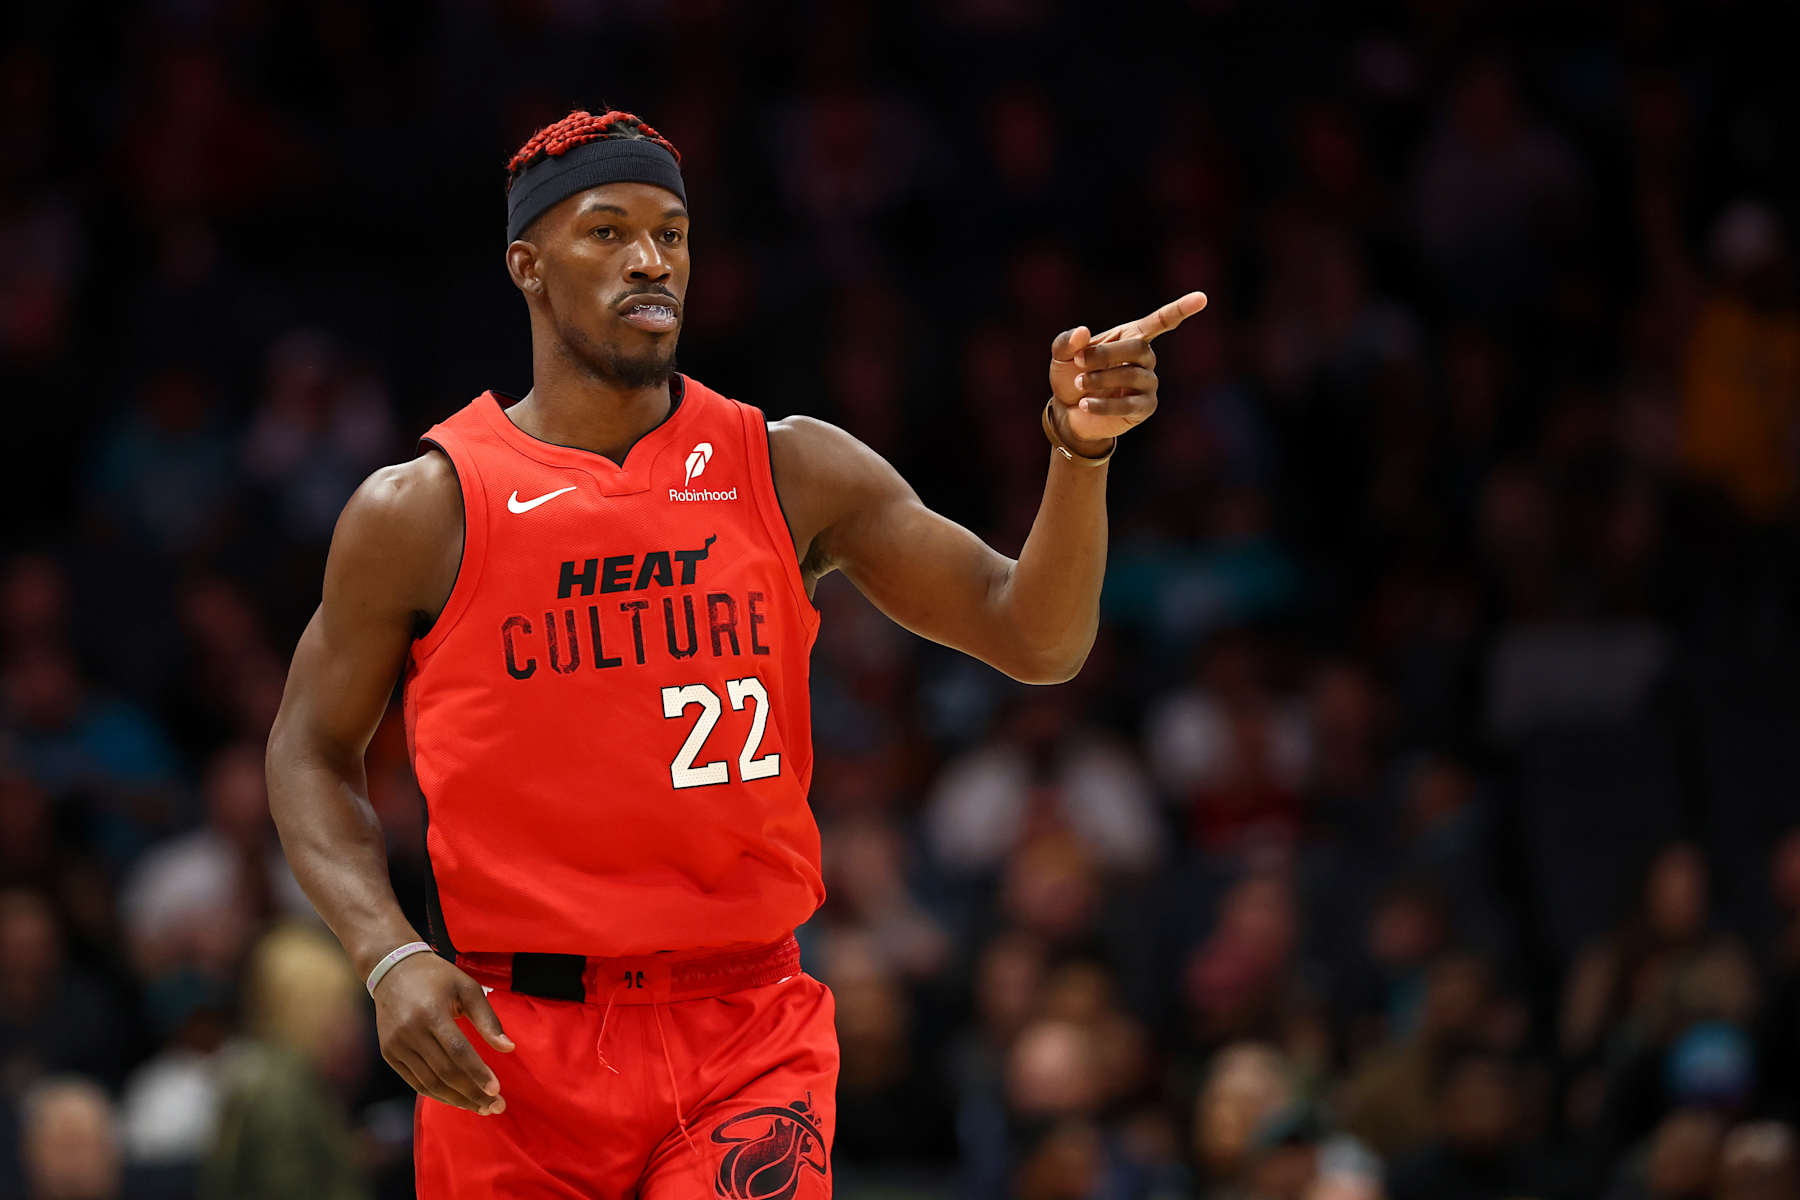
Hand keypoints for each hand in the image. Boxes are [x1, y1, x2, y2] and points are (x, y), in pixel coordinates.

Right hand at [373, 952, 514, 1114]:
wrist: (392, 969)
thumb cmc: (437, 977)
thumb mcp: (467, 988)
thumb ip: (488, 1019)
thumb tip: (509, 1048)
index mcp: (431, 1013)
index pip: (458, 1051)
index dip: (477, 1073)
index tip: (496, 1090)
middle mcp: (410, 1032)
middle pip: (444, 1072)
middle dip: (472, 1093)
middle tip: (495, 1106)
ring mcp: (396, 1045)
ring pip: (429, 1083)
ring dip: (456, 1099)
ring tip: (480, 1107)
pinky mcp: (389, 1053)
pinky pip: (415, 1082)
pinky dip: (437, 1094)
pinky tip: (457, 1099)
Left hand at [1048, 291, 1207, 450]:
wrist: (1068, 413)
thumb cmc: (1070, 376)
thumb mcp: (1061, 356)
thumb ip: (1067, 342)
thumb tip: (1083, 332)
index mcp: (1131, 337)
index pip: (1161, 321)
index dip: (1181, 309)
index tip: (1202, 298)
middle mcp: (1146, 358)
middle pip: (1139, 348)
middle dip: (1106, 355)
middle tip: (1079, 363)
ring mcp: (1148, 383)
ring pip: (1133, 375)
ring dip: (1102, 379)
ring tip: (1080, 384)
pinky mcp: (1144, 408)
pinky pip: (1129, 404)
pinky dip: (1103, 404)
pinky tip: (1085, 404)